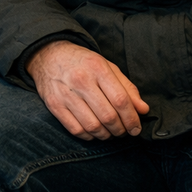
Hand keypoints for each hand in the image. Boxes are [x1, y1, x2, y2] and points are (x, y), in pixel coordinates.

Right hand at [26, 40, 149, 139]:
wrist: (48, 55)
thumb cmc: (82, 62)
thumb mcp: (107, 66)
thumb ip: (126, 87)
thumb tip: (143, 110)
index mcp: (97, 68)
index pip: (120, 100)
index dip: (132, 118)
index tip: (136, 128)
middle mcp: (81, 81)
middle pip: (108, 116)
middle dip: (120, 129)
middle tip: (123, 131)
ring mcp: (65, 94)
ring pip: (93, 126)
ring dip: (106, 135)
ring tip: (110, 132)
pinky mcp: (54, 105)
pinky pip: (76, 130)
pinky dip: (89, 136)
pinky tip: (94, 131)